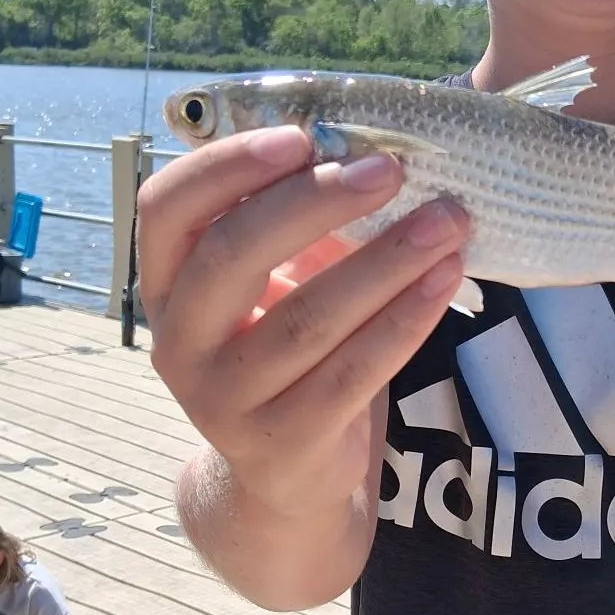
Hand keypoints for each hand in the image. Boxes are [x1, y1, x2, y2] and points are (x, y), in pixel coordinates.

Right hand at [136, 126, 469, 517]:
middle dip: (317, 203)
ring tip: (448, 221)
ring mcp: (222, 400)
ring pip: (306, 319)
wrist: (283, 477)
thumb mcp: (272, 284)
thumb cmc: (282, 349)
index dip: (225, 166)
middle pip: (232, 256)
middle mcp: (179, 342)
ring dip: (385, 261)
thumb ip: (297, 225)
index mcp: (167, 284)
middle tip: (392, 170)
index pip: (166, 208)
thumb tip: (372, 151)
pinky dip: (403, 322)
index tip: (300, 137)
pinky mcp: (281, 444)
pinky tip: (443, 282)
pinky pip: (351, 373)